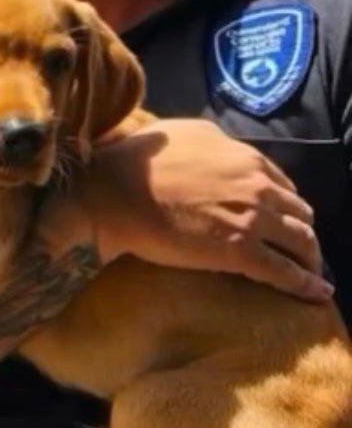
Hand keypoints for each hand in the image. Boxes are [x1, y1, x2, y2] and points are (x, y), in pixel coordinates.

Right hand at [81, 119, 331, 301]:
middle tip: (293, 250)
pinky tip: (315, 294)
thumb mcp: (184, 133)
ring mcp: (252, 220)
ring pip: (302, 242)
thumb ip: (215, 143)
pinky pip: (283, 272)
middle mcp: (258, 186)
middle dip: (300, 231)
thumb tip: (221, 151)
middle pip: (300, 214)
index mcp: (246, 159)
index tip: (280, 220)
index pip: (283, 186)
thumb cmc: (136, 162)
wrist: (112, 193)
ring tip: (309, 274)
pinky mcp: (238, 252)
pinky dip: (304, 284)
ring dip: (309, 258)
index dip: (284, 206)